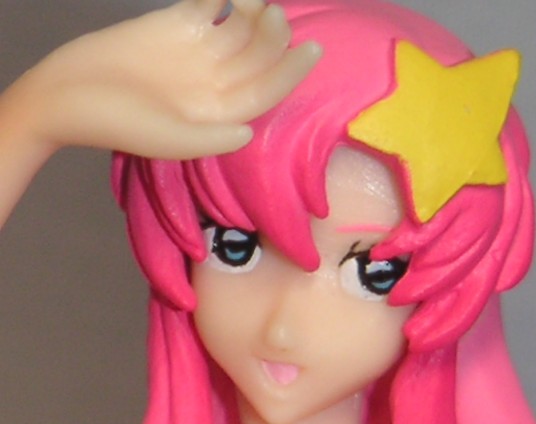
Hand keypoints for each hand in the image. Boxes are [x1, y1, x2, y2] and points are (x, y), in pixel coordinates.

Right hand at [8, 0, 320, 158]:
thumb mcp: (168, 141)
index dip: (291, 71)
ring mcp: (200, 49)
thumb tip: (250, 131)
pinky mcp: (177, 22)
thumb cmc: (118, 124)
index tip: (313, 48)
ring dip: (257, 13)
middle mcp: (217, 79)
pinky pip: (212, 3)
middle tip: (274, 17)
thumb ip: (212, 138)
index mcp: (221, 111)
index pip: (267, 89)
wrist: (67, 94)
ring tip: (258, 2)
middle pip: (259, 55)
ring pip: (242, 28)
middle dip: (274, 37)